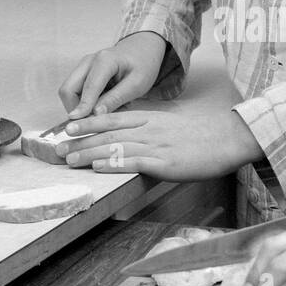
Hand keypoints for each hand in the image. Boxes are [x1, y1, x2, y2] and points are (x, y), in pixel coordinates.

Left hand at [54, 107, 262, 179]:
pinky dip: (114, 164)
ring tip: (69, 160)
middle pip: (107, 133)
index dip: (88, 123)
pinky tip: (99, 167)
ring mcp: (156, 145)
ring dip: (89, 154)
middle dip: (80, 141)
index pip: (112, 118)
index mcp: (150, 119)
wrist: (227, 139)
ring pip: (116, 147)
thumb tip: (132, 138)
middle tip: (58, 149)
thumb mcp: (171, 126)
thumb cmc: (202, 136)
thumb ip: (150, 129)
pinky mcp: (165, 163)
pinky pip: (135, 162)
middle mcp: (149, 129)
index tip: (68, 129)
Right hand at [59, 31, 167, 117]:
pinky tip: (100, 106)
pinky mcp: (82, 72)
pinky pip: (75, 91)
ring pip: (69, 92)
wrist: (142, 48)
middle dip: (74, 109)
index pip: (88, 87)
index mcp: (104, 60)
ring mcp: (83, 66)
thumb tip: (95, 114)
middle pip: (68, 89)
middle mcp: (88, 61)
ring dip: (79, 107)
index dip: (82, 108)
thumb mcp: (137, 84)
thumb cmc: (143, 65)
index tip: (79, 125)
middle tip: (91, 124)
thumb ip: (116, 98)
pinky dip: (83, 102)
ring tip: (101, 113)